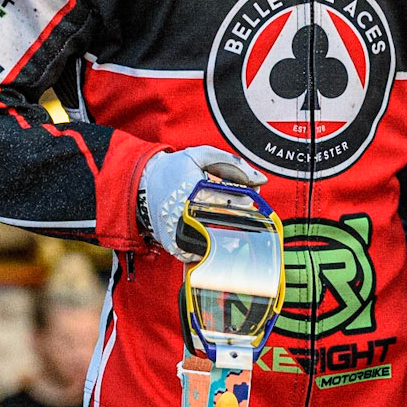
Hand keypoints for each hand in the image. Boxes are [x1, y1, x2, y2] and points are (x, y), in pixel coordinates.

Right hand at [138, 146, 263, 259]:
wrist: (143, 186)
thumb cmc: (176, 168)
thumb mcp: (202, 156)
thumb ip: (234, 164)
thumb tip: (262, 181)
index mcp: (193, 191)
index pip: (235, 201)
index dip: (245, 197)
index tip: (243, 194)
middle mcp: (185, 215)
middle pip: (230, 221)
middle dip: (239, 213)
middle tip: (234, 205)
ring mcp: (180, 234)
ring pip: (220, 240)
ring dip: (229, 230)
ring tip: (222, 216)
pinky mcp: (178, 248)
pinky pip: (206, 251)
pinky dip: (214, 242)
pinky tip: (211, 229)